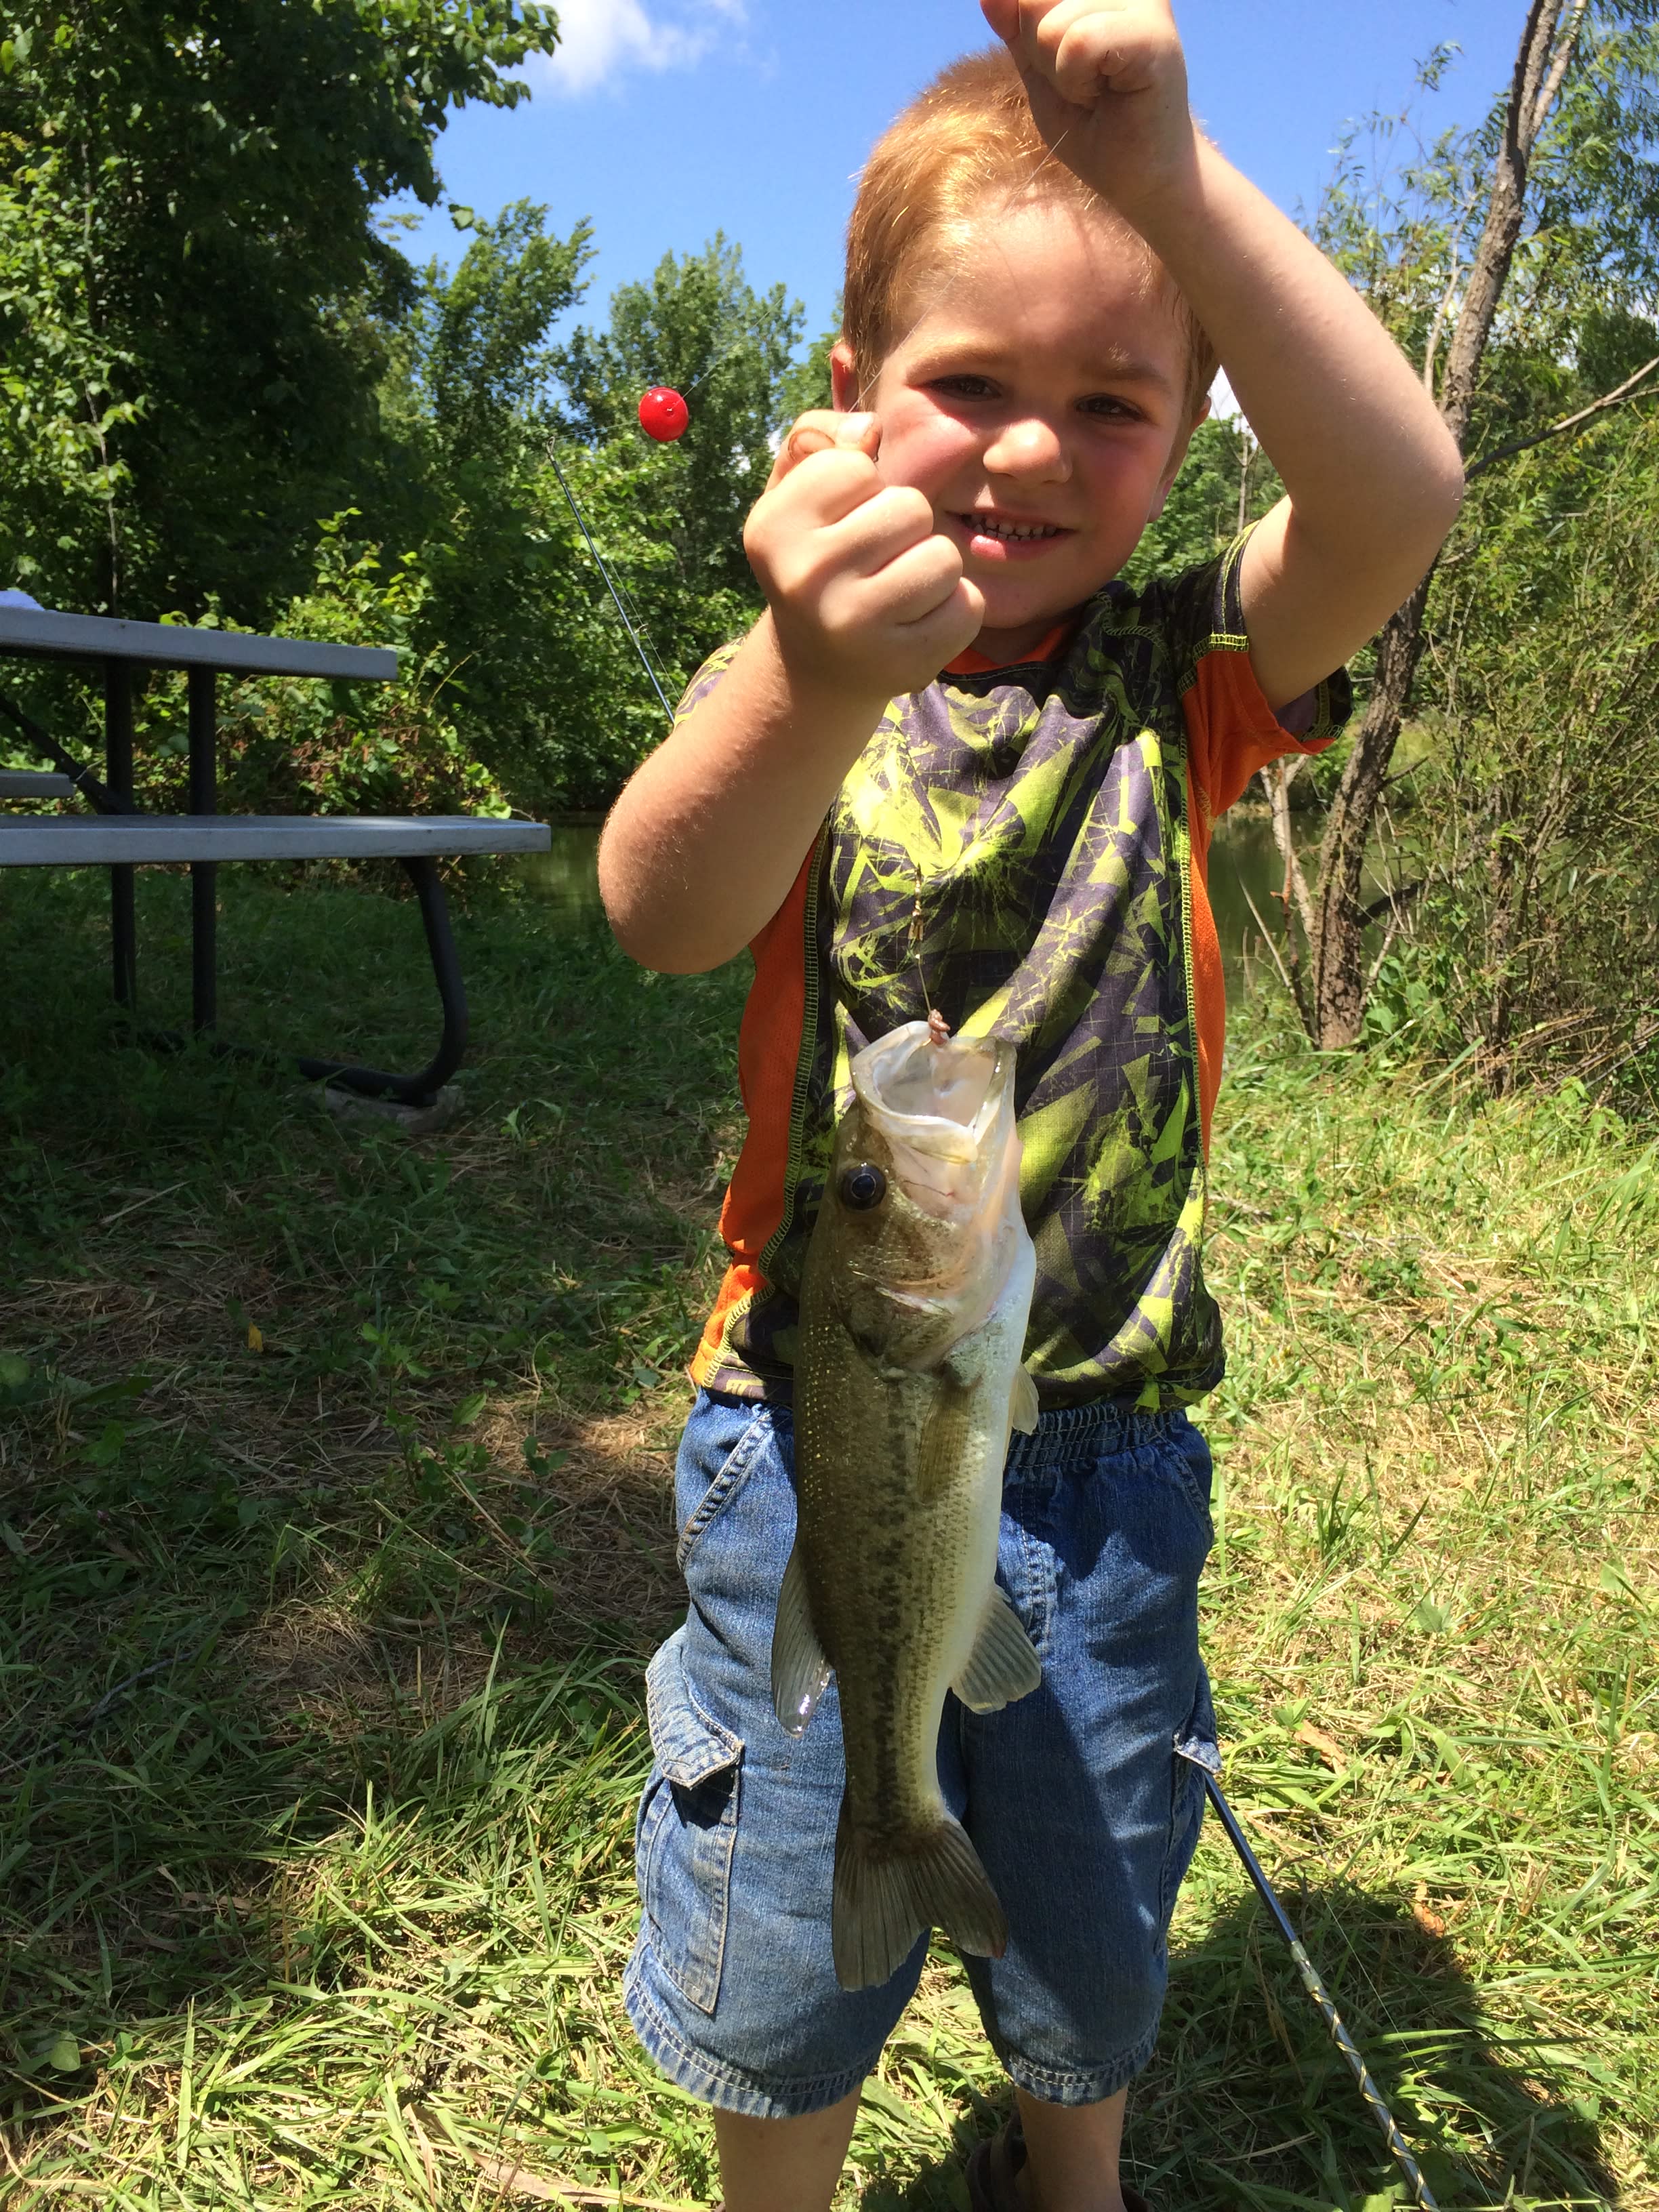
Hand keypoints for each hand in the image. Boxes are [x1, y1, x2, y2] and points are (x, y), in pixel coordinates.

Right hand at [744, 411, 983, 701]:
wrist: (816, 669)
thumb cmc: (815, 561)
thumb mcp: (793, 494)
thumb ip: (816, 436)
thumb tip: (868, 428)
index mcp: (772, 529)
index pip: (855, 466)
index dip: (862, 488)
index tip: (842, 522)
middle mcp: (806, 579)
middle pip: (910, 508)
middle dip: (904, 527)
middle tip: (876, 561)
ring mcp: (854, 626)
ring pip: (944, 556)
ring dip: (931, 567)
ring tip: (898, 589)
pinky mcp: (903, 664)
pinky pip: (967, 605)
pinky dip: (954, 610)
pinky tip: (917, 622)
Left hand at [978, 0, 1197, 216]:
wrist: (1139, 176)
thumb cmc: (1094, 126)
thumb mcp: (1039, 71)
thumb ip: (1016, 27)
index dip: (1028, 40)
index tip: (1069, 69)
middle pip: (1033, 1)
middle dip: (1041, 56)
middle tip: (1084, 87)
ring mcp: (1144, 1)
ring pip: (1050, 25)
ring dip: (1061, 75)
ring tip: (1097, 93)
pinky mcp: (1155, 31)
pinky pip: (1079, 42)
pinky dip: (1076, 81)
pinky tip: (1105, 94)